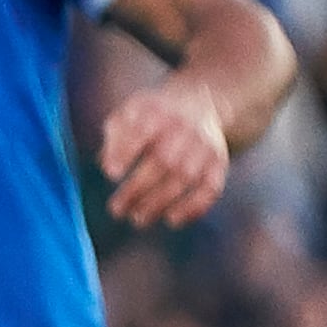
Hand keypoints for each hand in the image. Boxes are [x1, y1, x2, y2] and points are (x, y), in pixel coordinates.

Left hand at [97, 78, 234, 230]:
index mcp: (157, 112)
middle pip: (163, 160)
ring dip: (160, 202)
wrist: (197, 106)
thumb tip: (107, 167)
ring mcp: (204, 146)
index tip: (111, 174)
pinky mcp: (218, 163)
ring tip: (137, 219)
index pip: (142, 132)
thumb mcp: (128, 115)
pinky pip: (211, 188)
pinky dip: (193, 207)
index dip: (127, 152)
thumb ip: (115, 137)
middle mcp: (184, 128)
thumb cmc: (150, 118)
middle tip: (116, 210)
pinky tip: (172, 220)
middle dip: (137, 188)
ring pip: (185, 177)